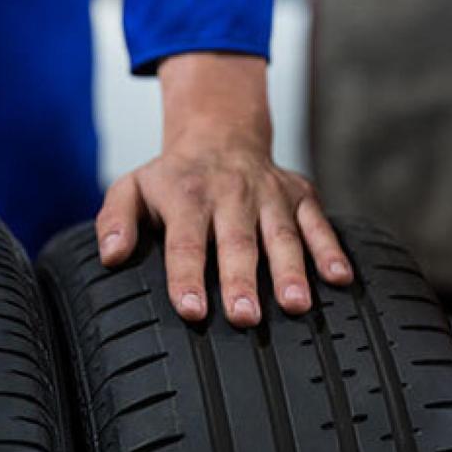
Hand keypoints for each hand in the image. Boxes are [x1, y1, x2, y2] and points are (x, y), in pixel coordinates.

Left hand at [95, 53, 352, 326]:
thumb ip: (115, 221)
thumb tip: (111, 257)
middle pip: (236, 242)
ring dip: (291, 270)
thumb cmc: (172, 177)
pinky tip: (340, 279)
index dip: (187, 276)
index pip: (185, 242)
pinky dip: (331, 249)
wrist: (219, 133)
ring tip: (296, 306)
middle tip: (245, 318)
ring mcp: (269, 195)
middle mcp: (230, 194)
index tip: (192, 310)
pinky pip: (318, 223)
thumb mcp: (131, 188)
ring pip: (281, 235)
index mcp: (186, 197)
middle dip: (241, 280)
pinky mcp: (300, 195)